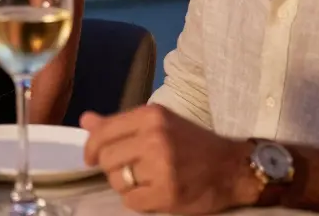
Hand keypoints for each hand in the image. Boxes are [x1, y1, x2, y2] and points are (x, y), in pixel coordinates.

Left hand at [81, 105, 256, 213]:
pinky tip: (152, 193)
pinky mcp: (168, 193)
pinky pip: (131, 201)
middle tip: (129, 171)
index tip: (92, 158)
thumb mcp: (158, 124)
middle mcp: (155, 137)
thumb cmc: (193, 144)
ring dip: (125, 185)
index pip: (103, 132)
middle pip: (107, 159)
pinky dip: (138, 201)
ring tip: (144, 181)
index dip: (91, 148)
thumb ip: (120, 124)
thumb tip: (86, 120)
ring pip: (117, 181)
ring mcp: (162, 166)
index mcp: (151, 116)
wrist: (233, 168)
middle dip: (112, 168)